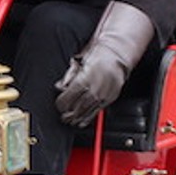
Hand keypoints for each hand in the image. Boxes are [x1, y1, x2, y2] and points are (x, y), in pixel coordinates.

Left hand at [55, 1, 155, 125]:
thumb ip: (69, 76)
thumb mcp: (79, 63)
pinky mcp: (109, 98)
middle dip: (68, 114)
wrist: (116, 54)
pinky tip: (83, 121)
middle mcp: (93, 89)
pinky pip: (97, 111)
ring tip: (71, 120)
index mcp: (83, 79)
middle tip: (63, 116)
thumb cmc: (98, 55)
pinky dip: (88, 117)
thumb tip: (60, 86)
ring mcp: (102, 94)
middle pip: (76, 107)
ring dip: (77, 117)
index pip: (67, 98)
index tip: (59, 104)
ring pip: (86, 111)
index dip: (61, 104)